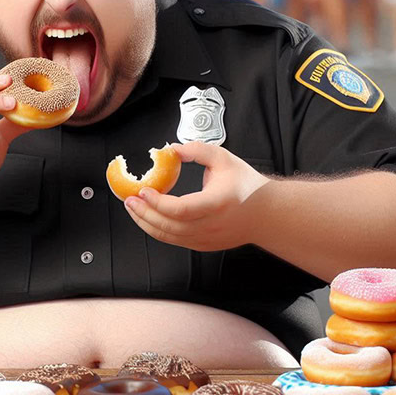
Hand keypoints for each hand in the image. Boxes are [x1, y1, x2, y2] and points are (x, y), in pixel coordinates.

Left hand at [124, 142, 270, 250]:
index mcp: (217, 203)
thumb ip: (197, 150)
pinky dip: (157, 230)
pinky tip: (147, 218)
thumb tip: (171, 149)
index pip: (181, 209)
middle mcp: (211, 225)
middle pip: (169, 225)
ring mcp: (206, 238)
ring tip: (133, 208)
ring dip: (146, 223)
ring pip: (168, 236)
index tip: (143, 191)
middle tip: (128, 200)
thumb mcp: (224, 158)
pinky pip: (174, 240)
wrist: (266, 214)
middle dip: (143, 213)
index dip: (158, 202)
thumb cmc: (246, 186)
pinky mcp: (202, 245)